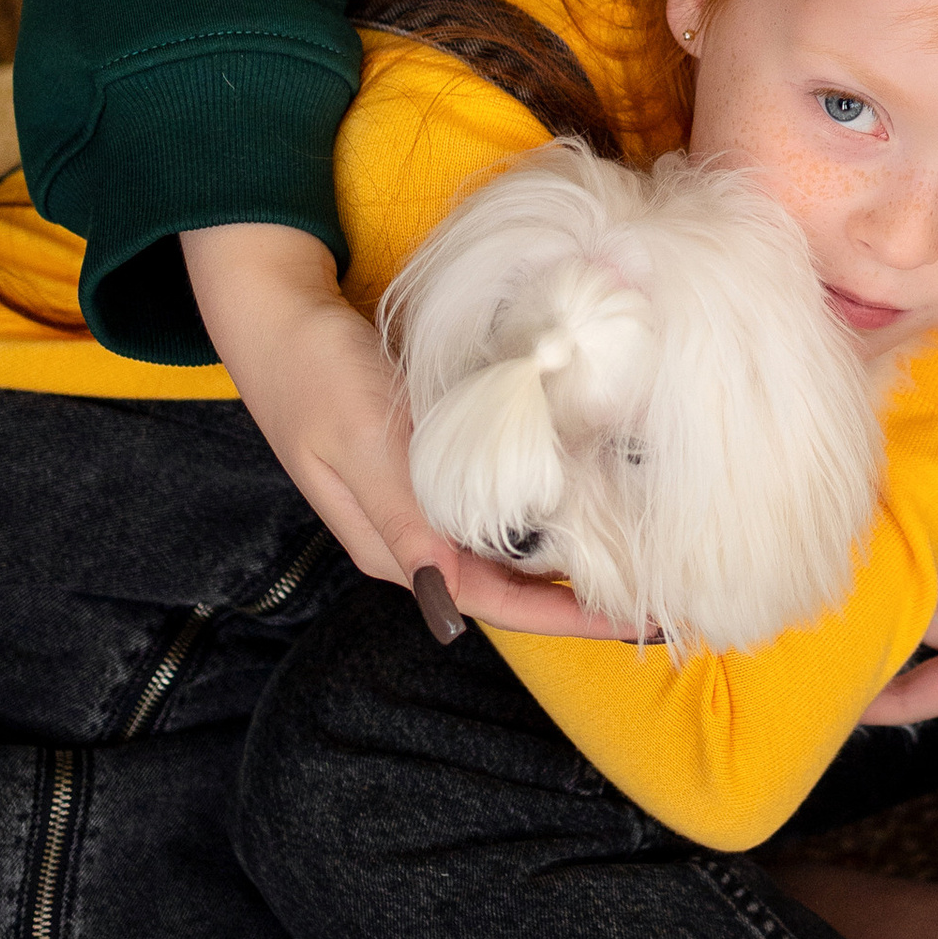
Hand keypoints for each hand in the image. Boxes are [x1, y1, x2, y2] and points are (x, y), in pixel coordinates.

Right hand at [181, 223, 625, 638]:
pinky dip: (546, 508)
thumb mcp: (362, 443)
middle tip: (658, 593)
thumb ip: (404, 519)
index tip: (635, 622)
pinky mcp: (430, 466)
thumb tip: (444, 602)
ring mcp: (422, 503)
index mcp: (397, 548)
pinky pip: (498, 505)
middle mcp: (413, 538)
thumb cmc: (315, 376)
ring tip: (638, 555)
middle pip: (510, 587)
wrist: (279, 316)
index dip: (569, 619)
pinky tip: (589, 493)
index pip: (499, 604)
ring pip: (509, 549)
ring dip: (568, 557)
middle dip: (580, 598)